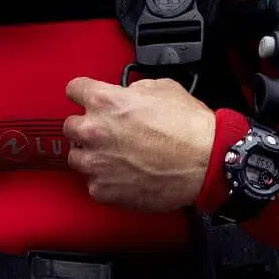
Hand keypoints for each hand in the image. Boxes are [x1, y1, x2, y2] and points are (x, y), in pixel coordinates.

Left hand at [64, 76, 216, 211]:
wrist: (207, 163)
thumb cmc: (190, 128)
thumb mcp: (163, 88)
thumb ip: (135, 91)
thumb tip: (128, 95)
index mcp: (105, 101)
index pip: (74, 89)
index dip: (84, 93)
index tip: (88, 99)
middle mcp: (94, 131)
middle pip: (70, 126)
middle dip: (87, 127)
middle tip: (108, 132)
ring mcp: (96, 163)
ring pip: (77, 157)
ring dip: (92, 155)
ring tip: (116, 157)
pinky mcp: (104, 190)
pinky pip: (93, 183)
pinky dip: (106, 180)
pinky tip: (125, 176)